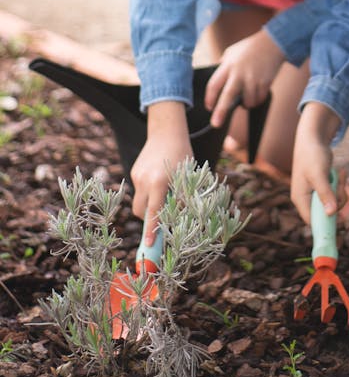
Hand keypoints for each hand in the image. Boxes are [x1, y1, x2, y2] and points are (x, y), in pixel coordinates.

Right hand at [131, 101, 191, 244]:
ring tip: (163, 192)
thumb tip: (176, 220)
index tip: (150, 245)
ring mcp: (137, 176)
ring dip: (149, 204)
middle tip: (162, 216)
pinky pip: (139, 190)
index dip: (152, 230)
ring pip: (139, 201)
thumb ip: (181, 197)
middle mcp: (145, 180)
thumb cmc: (182, 154)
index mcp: (160, 182)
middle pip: (140, 212)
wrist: (166, 131)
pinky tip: (159, 179)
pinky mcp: (134, 172)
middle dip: (149, 219)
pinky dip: (148, 192)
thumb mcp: (187, 176)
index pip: (154, 212)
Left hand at [205, 29, 284, 120]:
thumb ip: (223, 66)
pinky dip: (257, 99)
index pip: (214, 84)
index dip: (210, 97)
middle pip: (228, 95)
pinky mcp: (265, 83)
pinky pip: (259, 99)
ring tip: (247, 96)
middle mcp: (239, 73)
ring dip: (246, 104)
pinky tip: (257, 92)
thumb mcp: (231, 53)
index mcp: (228, 65)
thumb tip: (216, 82)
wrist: (273, 42)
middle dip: (221, 111)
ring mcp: (253, 78)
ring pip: (247, 101)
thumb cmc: (249, 48)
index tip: (209, 108)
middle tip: (215, 124)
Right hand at [290, 102, 339, 224]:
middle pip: (326, 213)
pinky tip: (340, 172)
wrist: (313, 138)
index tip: (342, 219)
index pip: (313, 222)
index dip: (327, 223)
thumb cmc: (312, 155)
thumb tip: (331, 214)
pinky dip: (339, 184)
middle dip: (337, 200)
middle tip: (340, 185)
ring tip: (340, 174)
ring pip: (333, 203)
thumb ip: (325, 194)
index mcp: (300, 199)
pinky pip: (334, 193)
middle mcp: (306, 199)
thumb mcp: (319, 174)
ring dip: (340, 190)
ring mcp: (314, 194)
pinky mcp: (322, 188)